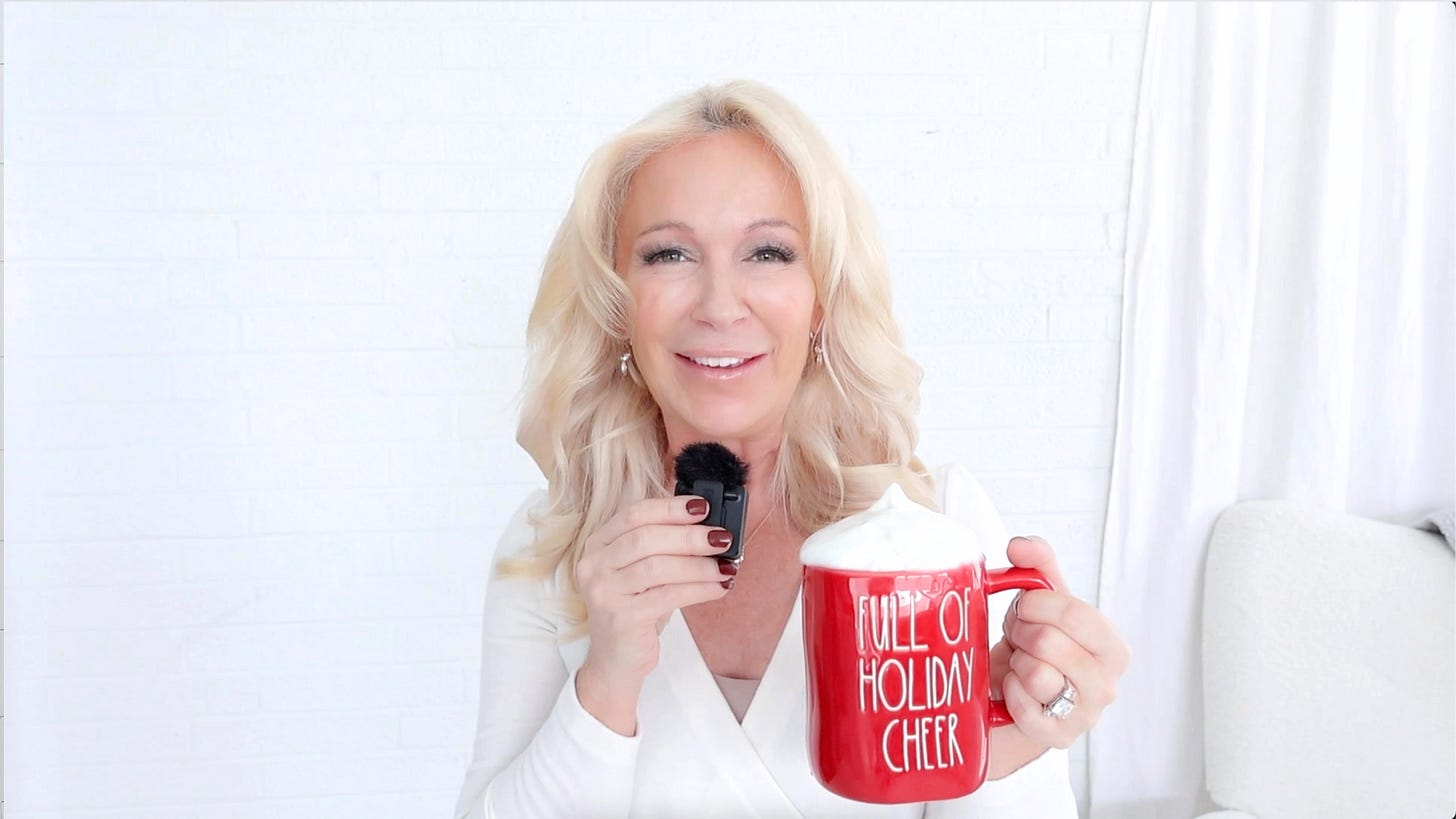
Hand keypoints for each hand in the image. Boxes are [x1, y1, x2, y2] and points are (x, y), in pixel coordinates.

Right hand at [573, 495, 732, 733]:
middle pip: (646, 538)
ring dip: (699, 565)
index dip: (671, 508)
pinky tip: (719, 587)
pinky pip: (667, 596)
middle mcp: (594, 566)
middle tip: (721, 538)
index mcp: (598, 545)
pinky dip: (699, 589)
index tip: (703, 507)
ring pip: (658, 567)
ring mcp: (604, 592)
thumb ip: (663, 545)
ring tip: (726, 566)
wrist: (616, 661)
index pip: (634, 514)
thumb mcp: (643, 572)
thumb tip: (708, 525)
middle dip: (690, 536)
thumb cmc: (636, 609)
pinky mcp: (621, 618)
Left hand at [991, 535, 1129, 750]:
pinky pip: (1023, 707)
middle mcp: (1107, 683)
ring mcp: (1085, 715)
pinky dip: (1009, 692)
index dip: (1036, 605)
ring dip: (1016, 663)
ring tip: (1020, 663)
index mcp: (1112, 646)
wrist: (1016, 692)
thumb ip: (1037, 563)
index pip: (1073, 613)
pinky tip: (1014, 689)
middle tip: (1020, 638)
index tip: (1025, 608)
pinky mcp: (1058, 738)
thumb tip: (1020, 546)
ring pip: (1035, 675)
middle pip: (1048, 642)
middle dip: (1021, 633)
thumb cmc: (1037, 644)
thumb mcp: (1042, 600)